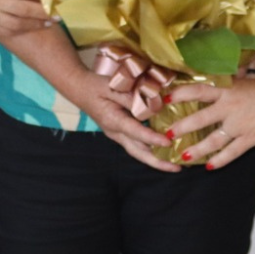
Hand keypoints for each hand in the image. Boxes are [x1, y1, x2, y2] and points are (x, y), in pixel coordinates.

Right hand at [72, 51, 178, 172]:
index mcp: (113, 121)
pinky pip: (137, 144)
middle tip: (177, 168)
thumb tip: (152, 106)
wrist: (77, 88)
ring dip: (156, 159)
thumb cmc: (94, 86)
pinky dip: (150, 149)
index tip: (168, 142)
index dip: (153, 138)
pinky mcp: (120, 132)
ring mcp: (117, 134)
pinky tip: (163, 149)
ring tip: (174, 164)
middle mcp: (115, 132)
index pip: (136, 133)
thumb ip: (131, 98)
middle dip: (158, 162)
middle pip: (138, 152)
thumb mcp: (112, 87)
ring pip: (138, 151)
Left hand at [165, 74, 254, 169]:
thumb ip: (225, 87)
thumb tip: (208, 85)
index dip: (179, 94)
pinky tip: (209, 166)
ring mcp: (240, 125)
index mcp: (227, 90)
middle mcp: (230, 108)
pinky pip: (232, 152)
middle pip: (200, 119)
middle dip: (181, 128)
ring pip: (213, 140)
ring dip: (197, 149)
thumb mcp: (242, 82)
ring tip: (183, 155)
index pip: (197, 91)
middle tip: (166, 135)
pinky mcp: (251, 138)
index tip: (164, 99)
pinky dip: (220, 160)